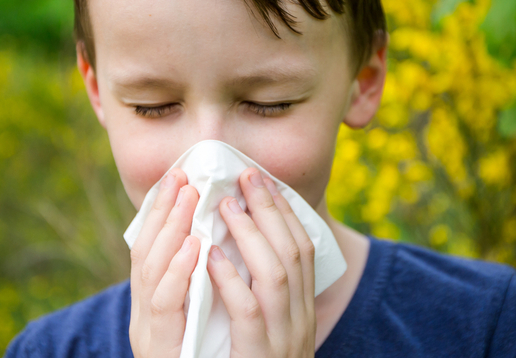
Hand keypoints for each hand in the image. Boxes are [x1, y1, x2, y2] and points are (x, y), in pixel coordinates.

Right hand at [128, 168, 200, 357]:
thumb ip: (196, 284)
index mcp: (152, 302)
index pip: (150, 248)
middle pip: (145, 252)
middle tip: (182, 176)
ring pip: (150, 273)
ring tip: (188, 199)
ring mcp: (148, 332)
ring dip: (170, 231)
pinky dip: (178, 274)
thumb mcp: (195, 316)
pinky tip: (196, 248)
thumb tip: (215, 240)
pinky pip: (168, 307)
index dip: (161, 211)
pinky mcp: (161, 349)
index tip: (178, 176)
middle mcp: (142, 314)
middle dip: (164, 211)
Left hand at [207, 168, 316, 357]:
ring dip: (251, 235)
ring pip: (275, 274)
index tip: (266, 182)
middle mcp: (301, 319)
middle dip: (270, 210)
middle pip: (291, 252)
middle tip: (248, 176)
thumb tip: (251, 249)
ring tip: (227, 205)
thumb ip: (268, 294)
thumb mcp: (277, 329)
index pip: (303, 249)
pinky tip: (211, 256)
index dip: (285, 213)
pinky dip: (231, 280)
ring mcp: (283, 339)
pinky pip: (248, 312)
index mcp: (304, 308)